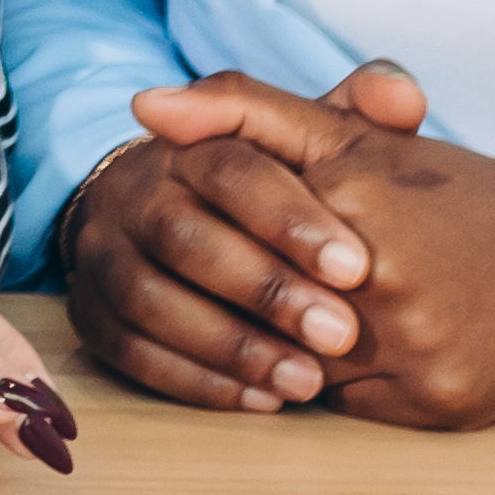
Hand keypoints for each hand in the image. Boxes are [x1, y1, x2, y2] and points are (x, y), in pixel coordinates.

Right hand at [59, 73, 388, 409]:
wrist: (168, 216)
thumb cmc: (264, 188)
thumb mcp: (309, 143)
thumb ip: (359, 115)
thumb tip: (404, 96)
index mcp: (186, 144)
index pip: (229, 167)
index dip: (289, 218)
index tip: (357, 268)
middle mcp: (131, 194)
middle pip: (183, 235)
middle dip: (264, 290)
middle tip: (341, 335)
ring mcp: (101, 255)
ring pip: (149, 299)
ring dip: (231, 346)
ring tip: (308, 382)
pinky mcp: (90, 313)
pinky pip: (128, 352)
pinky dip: (194, 379)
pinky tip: (260, 399)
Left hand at [256, 63, 494, 425]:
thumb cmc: (452, 193)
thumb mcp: (352, 136)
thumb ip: (246, 110)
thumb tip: (141, 107)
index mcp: (355, 197)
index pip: (231, 229)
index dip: (225, 237)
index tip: (230, 234)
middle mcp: (387, 278)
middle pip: (261, 304)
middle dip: (259, 296)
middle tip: (274, 285)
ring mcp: (415, 348)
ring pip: (298, 361)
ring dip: (294, 345)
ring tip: (318, 318)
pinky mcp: (436, 403)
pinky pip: (347, 406)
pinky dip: (344, 383)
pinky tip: (373, 354)